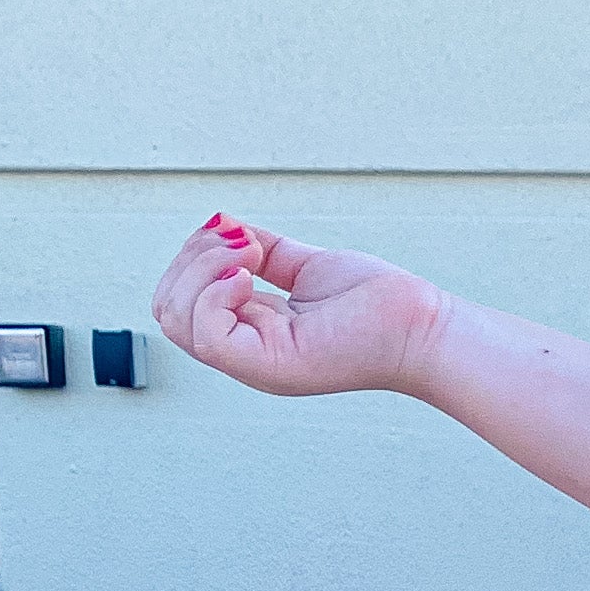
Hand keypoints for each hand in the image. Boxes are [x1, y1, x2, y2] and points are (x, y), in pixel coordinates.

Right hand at [152, 213, 447, 398]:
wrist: (422, 326)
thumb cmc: (378, 303)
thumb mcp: (306, 266)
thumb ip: (262, 250)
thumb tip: (222, 224)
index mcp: (250, 332)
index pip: (179, 301)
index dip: (192, 259)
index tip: (239, 237)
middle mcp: (245, 352)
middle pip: (167, 309)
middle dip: (190, 259)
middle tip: (243, 245)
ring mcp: (253, 363)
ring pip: (175, 319)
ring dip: (202, 268)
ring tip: (250, 256)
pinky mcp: (269, 366)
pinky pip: (205, 334)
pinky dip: (215, 291)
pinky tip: (250, 274)